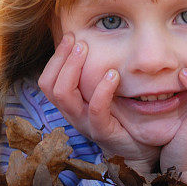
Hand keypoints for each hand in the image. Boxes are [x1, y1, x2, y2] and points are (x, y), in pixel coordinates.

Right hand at [38, 34, 159, 173]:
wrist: (138, 149)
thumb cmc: (122, 117)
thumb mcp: (105, 93)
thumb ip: (97, 75)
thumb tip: (97, 42)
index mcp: (70, 104)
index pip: (48, 80)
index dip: (56, 58)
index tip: (70, 36)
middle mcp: (72, 113)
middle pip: (49, 86)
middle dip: (61, 58)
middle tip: (77, 40)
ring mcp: (85, 123)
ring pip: (64, 96)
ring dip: (73, 68)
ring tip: (86, 49)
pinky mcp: (102, 131)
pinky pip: (96, 109)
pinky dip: (102, 89)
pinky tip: (114, 74)